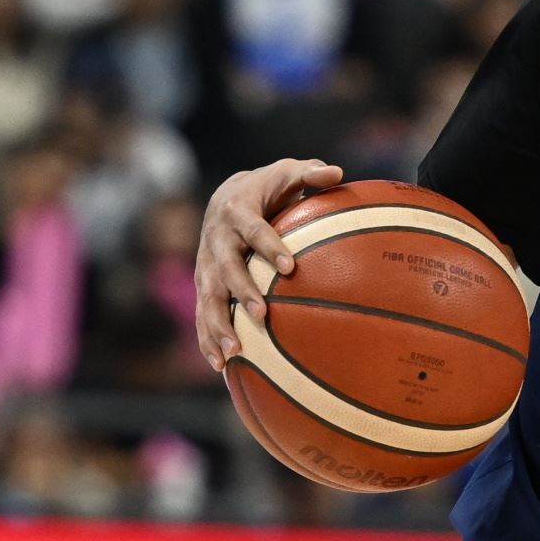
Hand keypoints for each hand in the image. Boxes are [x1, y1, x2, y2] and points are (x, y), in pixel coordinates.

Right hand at [191, 155, 340, 371]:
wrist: (224, 197)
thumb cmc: (267, 188)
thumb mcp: (286, 172)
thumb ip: (310, 173)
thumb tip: (337, 173)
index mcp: (236, 210)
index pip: (252, 229)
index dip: (269, 246)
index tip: (290, 265)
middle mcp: (216, 238)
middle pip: (226, 267)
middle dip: (241, 292)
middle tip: (261, 315)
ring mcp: (205, 264)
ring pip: (208, 297)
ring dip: (219, 325)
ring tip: (234, 353)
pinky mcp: (203, 284)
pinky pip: (202, 314)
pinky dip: (208, 340)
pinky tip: (220, 367)